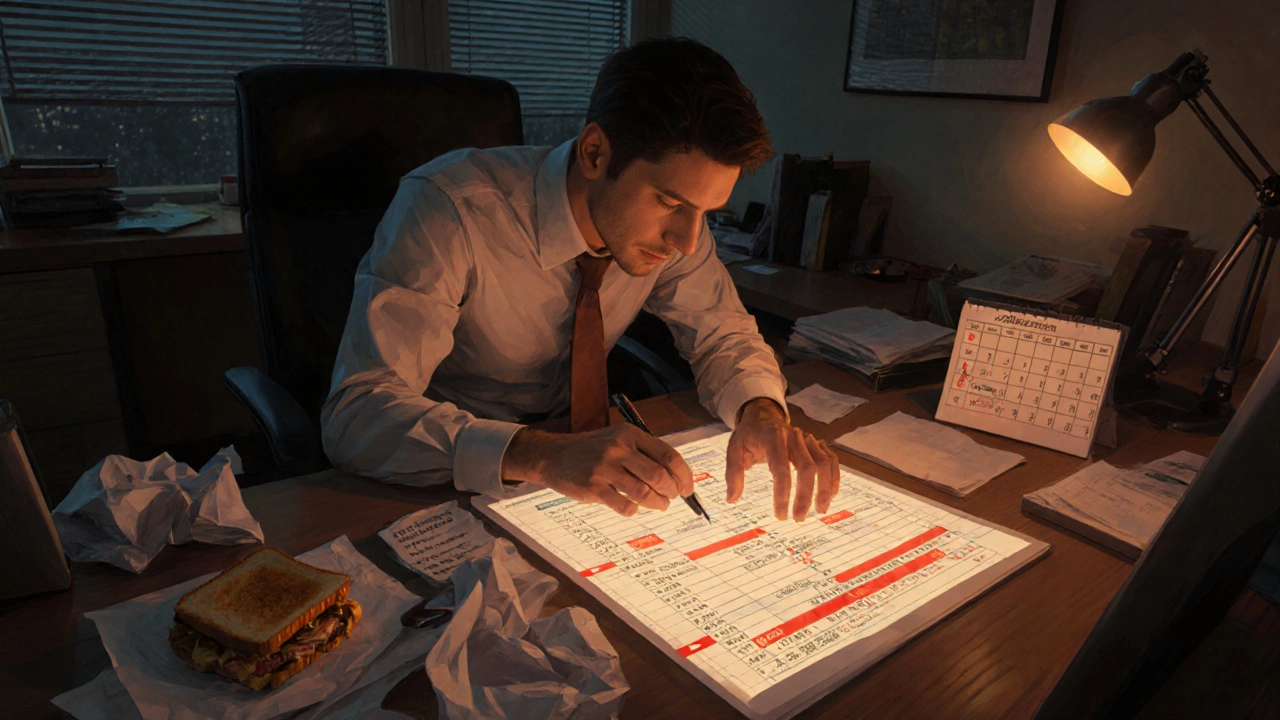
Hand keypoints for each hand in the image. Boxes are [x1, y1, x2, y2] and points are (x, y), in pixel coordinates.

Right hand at [502, 424, 694, 515]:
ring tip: (659, 505)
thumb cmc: (592, 450)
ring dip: (658, 503)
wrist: (553, 455)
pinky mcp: (592, 487)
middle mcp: (618, 448)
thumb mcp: (617, 439)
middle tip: (672, 498)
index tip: (688, 488)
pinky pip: (624, 505)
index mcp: (630, 434)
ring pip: (644, 492)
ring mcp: (604, 468)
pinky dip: (634, 510)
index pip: (668, 454)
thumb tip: (676, 476)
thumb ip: (643, 453)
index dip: (684, 474)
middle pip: (659, 475)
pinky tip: (632, 507)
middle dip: (672, 491)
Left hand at [726, 398, 839, 521]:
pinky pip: (830, 459)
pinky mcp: (815, 443)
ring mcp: (807, 439)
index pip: (781, 468)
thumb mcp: (733, 449)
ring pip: (823, 463)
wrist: (762, 414)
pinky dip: (834, 477)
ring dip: (824, 488)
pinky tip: (831, 495)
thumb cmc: (748, 434)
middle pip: (807, 467)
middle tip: (798, 518)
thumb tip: (732, 499)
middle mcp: (793, 436)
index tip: (781, 514)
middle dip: (805, 496)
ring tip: (821, 510)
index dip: (782, 493)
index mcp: (772, 437)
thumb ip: (733, 473)